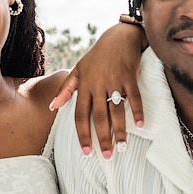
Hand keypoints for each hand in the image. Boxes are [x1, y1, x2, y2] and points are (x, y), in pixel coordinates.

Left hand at [50, 22, 146, 158]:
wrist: (119, 37)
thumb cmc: (97, 56)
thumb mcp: (78, 70)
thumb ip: (65, 90)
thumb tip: (52, 107)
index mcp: (84, 86)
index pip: (81, 115)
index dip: (83, 134)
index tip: (87, 152)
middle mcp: (98, 85)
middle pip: (99, 117)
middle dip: (103, 138)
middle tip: (107, 156)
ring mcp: (115, 81)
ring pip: (117, 110)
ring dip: (121, 131)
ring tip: (123, 147)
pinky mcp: (130, 77)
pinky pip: (134, 97)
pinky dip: (138, 111)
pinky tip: (141, 126)